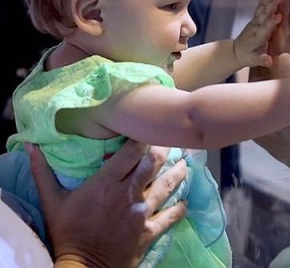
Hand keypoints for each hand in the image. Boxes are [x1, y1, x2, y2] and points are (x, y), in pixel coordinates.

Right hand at [28, 140, 187, 267]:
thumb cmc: (67, 233)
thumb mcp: (52, 202)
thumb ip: (43, 173)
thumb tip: (31, 146)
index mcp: (106, 183)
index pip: (131, 152)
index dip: (143, 138)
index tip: (149, 127)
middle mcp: (128, 193)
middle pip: (153, 164)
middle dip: (164, 150)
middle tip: (173, 140)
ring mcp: (142, 211)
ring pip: (167, 185)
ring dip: (178, 173)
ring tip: (186, 163)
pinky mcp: (149, 230)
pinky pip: (170, 216)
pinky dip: (180, 208)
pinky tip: (186, 201)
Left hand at [233, 0, 284, 67]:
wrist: (236, 50)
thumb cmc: (247, 57)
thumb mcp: (253, 61)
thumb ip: (261, 59)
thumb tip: (269, 61)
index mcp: (257, 37)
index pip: (265, 29)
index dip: (271, 23)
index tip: (279, 16)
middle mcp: (257, 25)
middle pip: (265, 12)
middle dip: (273, 3)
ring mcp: (257, 17)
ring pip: (264, 3)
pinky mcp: (258, 12)